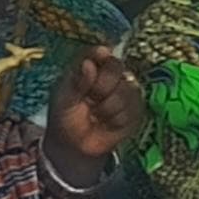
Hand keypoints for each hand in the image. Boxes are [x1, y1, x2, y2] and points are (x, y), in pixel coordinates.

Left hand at [46, 46, 143, 181]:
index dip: (100, 54)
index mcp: (90, 66)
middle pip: (116, 66)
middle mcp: (110, 75)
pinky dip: (116, 119)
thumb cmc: (65, 117)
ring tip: (96, 115)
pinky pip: (132, 109)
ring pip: (125, 90)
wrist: (75, 146)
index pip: (99, 52)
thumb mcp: (63, 100)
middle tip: (89, 99)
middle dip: (101, 86)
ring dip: (107, 107)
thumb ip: (77, 81)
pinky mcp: (135, 109)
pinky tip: (107, 123)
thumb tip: (89, 63)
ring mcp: (125, 91)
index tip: (100, 56)